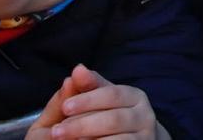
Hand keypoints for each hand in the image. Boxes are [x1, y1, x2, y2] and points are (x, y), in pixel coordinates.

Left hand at [25, 64, 156, 139]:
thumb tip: (77, 70)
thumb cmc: (95, 123)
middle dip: (82, 125)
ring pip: (116, 139)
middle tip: (57, 131)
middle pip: (114, 119)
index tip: (66, 107)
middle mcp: (144, 115)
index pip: (112, 94)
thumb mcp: (87, 105)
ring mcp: (145, 136)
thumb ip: (80, 89)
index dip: (88, 100)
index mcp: (132, 96)